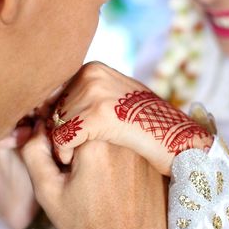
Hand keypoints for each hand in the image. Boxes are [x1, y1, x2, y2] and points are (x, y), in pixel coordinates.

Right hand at [22, 122, 167, 228]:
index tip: (64, 164)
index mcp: (96, 142)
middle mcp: (123, 137)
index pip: (67, 121)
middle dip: (78, 139)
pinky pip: (128, 141)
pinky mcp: (152, 155)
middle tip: (81, 170)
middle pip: (90, 123)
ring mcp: (142, 145)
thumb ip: (34, 153)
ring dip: (98, 142)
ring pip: (109, 130)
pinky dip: (118, 150)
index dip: (58, 141)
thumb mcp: (49, 192)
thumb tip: (37, 126)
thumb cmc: (88, 223)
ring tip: (99, 174)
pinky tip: (115, 175)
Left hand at [50, 62, 212, 174]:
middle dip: (56, 128)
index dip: (53, 114)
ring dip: (59, 142)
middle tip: (63, 147)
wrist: (174, 136)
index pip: (57, 91)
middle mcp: (92, 74)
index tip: (54, 132)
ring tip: (69, 154)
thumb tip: (55, 103)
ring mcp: (95, 92)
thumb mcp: (116, 97)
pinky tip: (70, 160)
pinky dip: (63, 151)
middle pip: (55, 106)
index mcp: (94, 68)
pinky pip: (64, 136)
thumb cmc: (144, 122)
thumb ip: (89, 94)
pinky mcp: (98, 114)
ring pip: (56, 122)